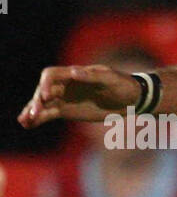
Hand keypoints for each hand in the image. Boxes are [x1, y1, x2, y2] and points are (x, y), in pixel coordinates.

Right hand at [19, 65, 142, 128]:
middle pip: (43, 90)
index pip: (51, 75)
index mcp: (73, 74)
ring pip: (43, 104)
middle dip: (37, 101)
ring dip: (33, 111)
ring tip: (24, 121)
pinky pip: (49, 114)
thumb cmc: (122, 84)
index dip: (45, 84)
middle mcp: (65, 85)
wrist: (132, 99)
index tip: (46, 96)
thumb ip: (91, 76)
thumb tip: (73, 72)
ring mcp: (65, 98)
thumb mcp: (110, 79)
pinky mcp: (67, 111)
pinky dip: (39, 119)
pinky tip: (28, 124)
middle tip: (34, 113)